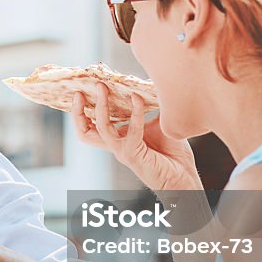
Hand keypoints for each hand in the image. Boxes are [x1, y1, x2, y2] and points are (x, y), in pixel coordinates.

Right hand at [71, 84, 200, 190]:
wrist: (183, 177)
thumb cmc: (172, 154)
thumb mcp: (158, 124)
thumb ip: (150, 108)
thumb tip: (149, 84)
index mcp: (118, 139)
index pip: (90, 126)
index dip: (82, 110)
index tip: (85, 89)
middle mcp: (115, 146)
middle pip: (84, 131)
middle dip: (78, 110)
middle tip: (80, 90)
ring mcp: (122, 151)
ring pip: (100, 128)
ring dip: (101, 106)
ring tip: (102, 87)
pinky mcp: (133, 154)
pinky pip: (130, 130)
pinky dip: (134, 113)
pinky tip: (137, 99)